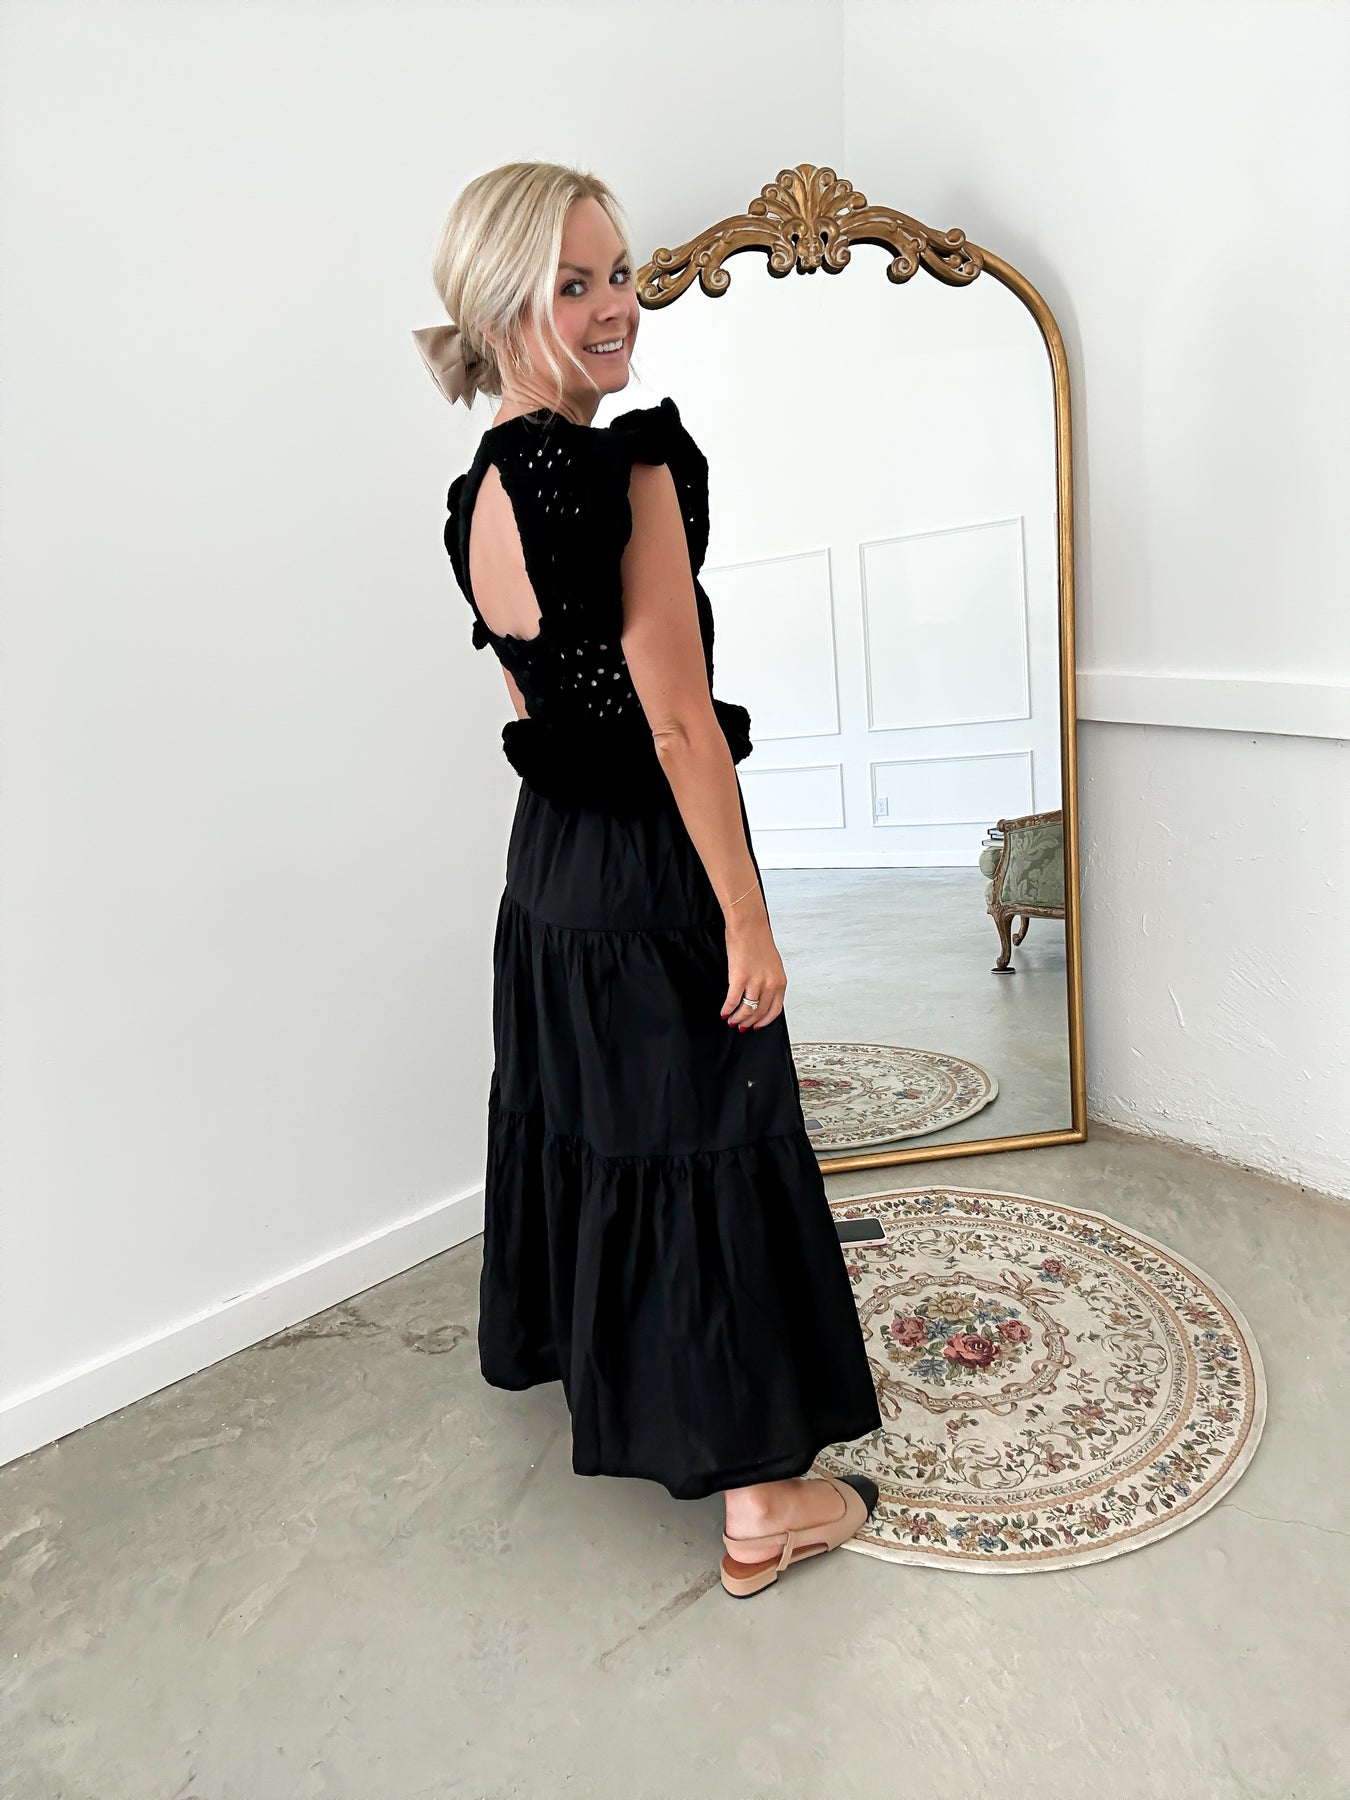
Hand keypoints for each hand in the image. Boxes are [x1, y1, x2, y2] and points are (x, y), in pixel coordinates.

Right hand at [721, 900, 786, 1029]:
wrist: (749, 925)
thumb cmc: (758, 940)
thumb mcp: (772, 965)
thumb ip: (770, 982)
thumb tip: (762, 997)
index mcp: (780, 981)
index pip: (775, 1010)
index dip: (764, 1021)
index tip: (757, 1026)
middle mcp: (770, 984)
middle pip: (759, 1013)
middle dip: (748, 1022)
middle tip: (740, 1026)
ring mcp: (755, 981)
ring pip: (747, 1010)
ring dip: (737, 1018)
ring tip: (731, 1020)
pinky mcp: (739, 977)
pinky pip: (733, 1000)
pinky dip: (727, 1009)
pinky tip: (724, 1012)